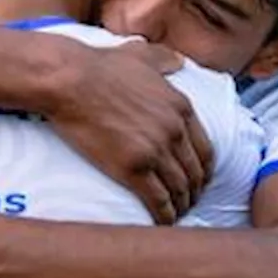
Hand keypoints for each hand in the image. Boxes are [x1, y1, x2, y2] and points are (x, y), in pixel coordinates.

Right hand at [47, 40, 212, 224]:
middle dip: (195, 192)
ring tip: (175, 215)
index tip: (200, 181)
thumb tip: (178, 61)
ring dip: (180, 206)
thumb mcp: (141, 55)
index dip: (205, 170)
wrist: (71, 81)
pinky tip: (163, 222)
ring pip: (179, 189)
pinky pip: (158, 200)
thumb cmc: (100, 66)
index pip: (206, 149)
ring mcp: (156, 151)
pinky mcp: (133, 169)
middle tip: (189, 203)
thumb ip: (163, 59)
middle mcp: (175, 131)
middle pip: (195, 173)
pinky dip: (164, 215)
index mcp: (181, 107)